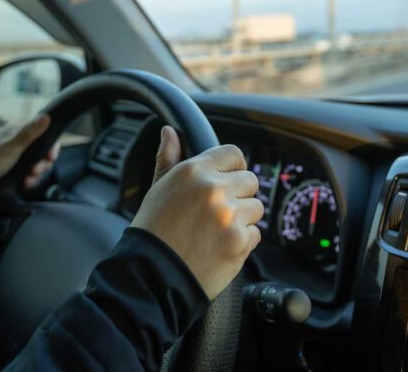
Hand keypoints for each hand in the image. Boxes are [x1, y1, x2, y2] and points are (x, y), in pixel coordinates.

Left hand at [0, 114, 59, 189]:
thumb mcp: (11, 147)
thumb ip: (30, 133)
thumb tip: (46, 116)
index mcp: (18, 132)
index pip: (43, 135)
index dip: (51, 147)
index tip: (51, 157)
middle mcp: (19, 143)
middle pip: (43, 152)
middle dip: (42, 164)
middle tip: (35, 171)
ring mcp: (17, 157)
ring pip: (38, 165)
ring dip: (37, 175)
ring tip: (28, 180)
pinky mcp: (15, 170)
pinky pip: (30, 174)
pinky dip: (30, 180)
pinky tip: (25, 184)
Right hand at [131, 126, 262, 299]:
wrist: (151, 275)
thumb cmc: (152, 231)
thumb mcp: (157, 189)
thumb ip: (168, 158)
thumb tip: (169, 132)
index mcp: (194, 171)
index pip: (233, 154)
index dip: (233, 167)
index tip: (228, 180)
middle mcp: (214, 189)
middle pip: (250, 180)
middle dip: (239, 195)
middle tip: (218, 212)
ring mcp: (230, 215)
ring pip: (256, 208)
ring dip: (242, 219)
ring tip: (216, 231)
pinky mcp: (240, 241)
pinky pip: (256, 233)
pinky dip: (242, 241)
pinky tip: (219, 247)